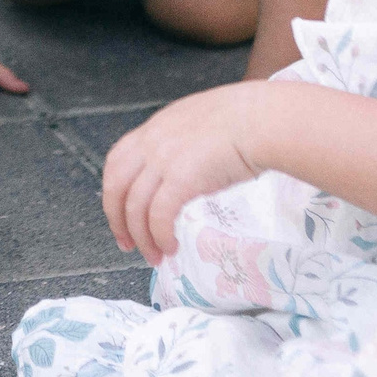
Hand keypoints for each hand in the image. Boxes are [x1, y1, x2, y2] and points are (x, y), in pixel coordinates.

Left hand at [102, 83, 274, 264]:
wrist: (262, 120)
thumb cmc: (245, 121)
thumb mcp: (200, 124)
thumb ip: (183, 143)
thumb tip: (183, 170)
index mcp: (155, 128)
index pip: (117, 161)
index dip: (114, 192)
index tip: (121, 214)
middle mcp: (152, 142)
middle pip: (116, 186)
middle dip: (118, 221)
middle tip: (128, 244)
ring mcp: (163, 160)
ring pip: (136, 207)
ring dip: (143, 238)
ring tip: (156, 256)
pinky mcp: (180, 179)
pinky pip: (159, 216)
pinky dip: (160, 236)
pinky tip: (171, 247)